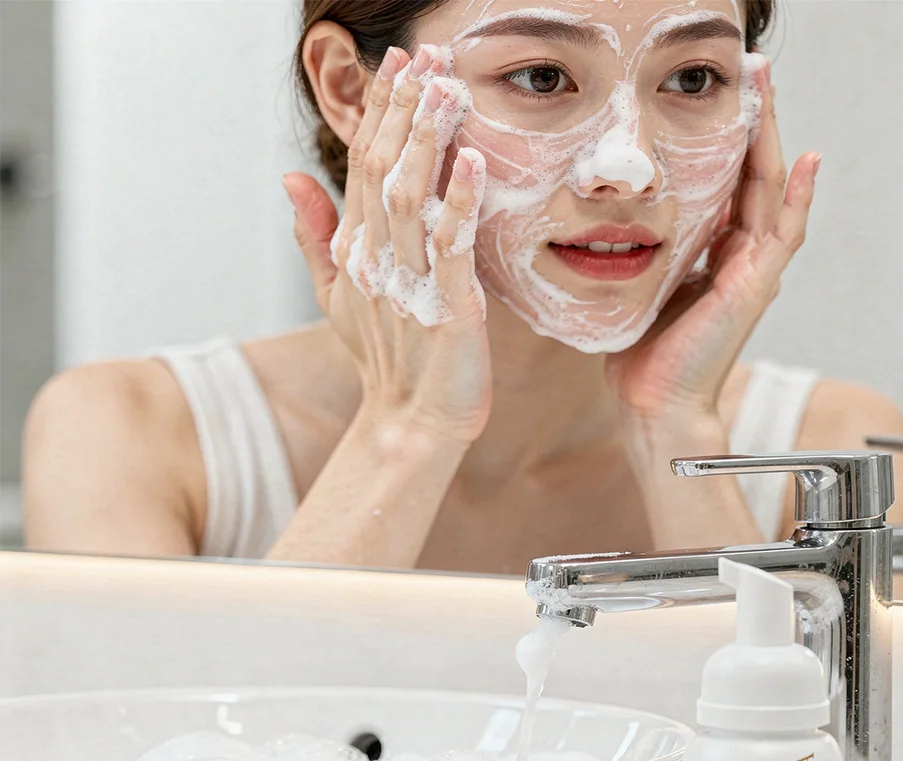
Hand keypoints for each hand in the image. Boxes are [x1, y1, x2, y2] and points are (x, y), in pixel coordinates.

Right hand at [285, 46, 491, 444]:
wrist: (410, 423)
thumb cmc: (385, 362)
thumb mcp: (337, 296)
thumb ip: (314, 234)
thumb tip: (290, 176)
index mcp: (356, 252)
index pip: (362, 166)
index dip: (380, 112)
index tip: (398, 63)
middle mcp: (377, 261)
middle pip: (383, 170)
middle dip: (404, 109)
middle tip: (425, 55)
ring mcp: (411, 284)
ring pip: (411, 198)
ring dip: (427, 141)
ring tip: (445, 89)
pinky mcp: (449, 310)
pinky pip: (453, 249)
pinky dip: (460, 204)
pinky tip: (472, 162)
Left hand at [607, 60, 819, 430]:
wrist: (655, 403)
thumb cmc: (645, 355)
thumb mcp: (646, 288)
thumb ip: (653, 254)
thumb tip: (622, 224)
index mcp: (717, 257)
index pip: (730, 185)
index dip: (729, 140)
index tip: (720, 96)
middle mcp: (741, 259)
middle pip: (756, 176)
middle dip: (755, 122)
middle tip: (752, 71)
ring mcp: (754, 272)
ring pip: (771, 192)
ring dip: (773, 139)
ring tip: (769, 90)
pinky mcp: (754, 288)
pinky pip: (783, 235)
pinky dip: (797, 198)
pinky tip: (807, 160)